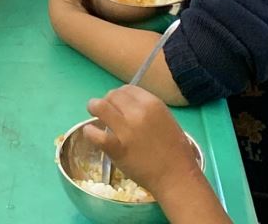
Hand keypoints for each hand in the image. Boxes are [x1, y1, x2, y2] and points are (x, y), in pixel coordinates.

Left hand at [83, 86, 205, 207]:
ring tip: (94, 114)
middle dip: (107, 101)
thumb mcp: (166, 120)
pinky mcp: (117, 148)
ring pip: (100, 107)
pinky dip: (90, 132)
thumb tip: (127, 105)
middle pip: (113, 95)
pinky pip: (95, 134)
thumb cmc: (175, 152)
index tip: (118, 104)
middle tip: (106, 111)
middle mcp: (138, 112)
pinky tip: (90, 133)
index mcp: (152, 103)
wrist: (177, 178)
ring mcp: (126, 130)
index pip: (127, 89)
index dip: (120, 95)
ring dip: (94, 108)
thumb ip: (147, 110)